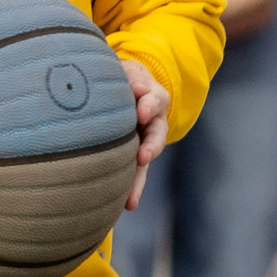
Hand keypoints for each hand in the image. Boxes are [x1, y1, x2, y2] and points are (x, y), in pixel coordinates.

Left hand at [120, 57, 170, 210]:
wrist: (120, 87)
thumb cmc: (123, 77)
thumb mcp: (127, 70)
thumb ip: (131, 77)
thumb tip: (137, 87)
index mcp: (153, 97)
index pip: (154, 100)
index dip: (148, 105)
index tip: (141, 112)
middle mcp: (153, 122)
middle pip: (156, 135)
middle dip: (151, 146)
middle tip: (143, 156)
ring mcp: (143, 141)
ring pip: (144, 161)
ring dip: (139, 180)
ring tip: (130, 198)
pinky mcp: (132, 156)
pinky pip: (133, 173)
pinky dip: (131, 189)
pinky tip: (126, 205)